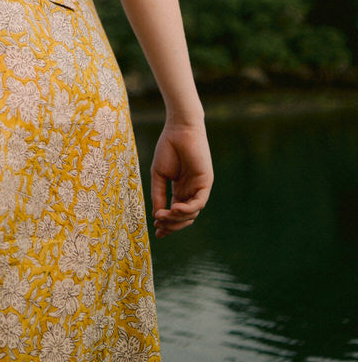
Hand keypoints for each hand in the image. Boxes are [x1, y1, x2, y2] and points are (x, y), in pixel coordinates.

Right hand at [150, 120, 212, 238]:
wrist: (178, 129)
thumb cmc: (168, 148)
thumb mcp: (159, 175)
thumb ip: (159, 194)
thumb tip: (157, 216)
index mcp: (180, 189)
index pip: (175, 213)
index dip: (167, 224)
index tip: (156, 232)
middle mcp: (191, 191)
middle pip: (184, 217)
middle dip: (171, 225)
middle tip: (158, 227)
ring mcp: (199, 187)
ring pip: (192, 213)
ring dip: (177, 219)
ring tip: (162, 217)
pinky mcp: (206, 182)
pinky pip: (199, 202)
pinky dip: (187, 209)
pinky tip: (175, 209)